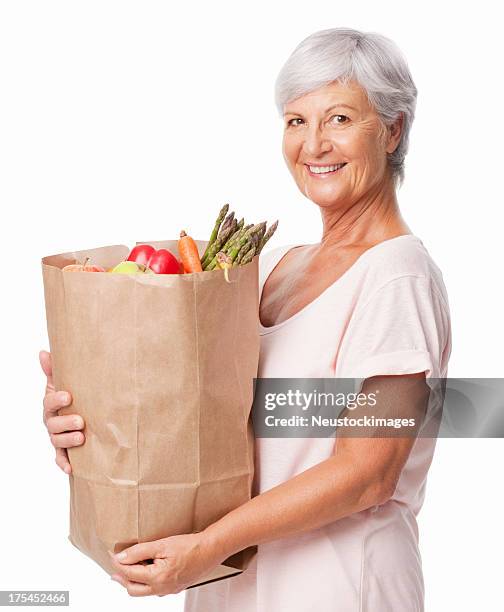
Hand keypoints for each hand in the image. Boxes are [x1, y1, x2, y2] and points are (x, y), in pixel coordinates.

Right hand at [40, 350, 84, 473]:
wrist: (80, 413)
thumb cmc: (72, 397)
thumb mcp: (63, 382)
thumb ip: (53, 369)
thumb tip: (44, 352)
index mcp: (51, 405)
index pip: (49, 402)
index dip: (56, 399)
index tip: (68, 396)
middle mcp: (52, 422)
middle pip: (53, 424)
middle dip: (66, 423)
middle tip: (81, 421)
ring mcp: (57, 436)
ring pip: (58, 441)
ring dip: (68, 441)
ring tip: (82, 437)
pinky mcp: (64, 450)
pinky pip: (61, 458)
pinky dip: (64, 463)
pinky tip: (71, 468)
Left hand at [108, 532, 222, 596]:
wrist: (211, 550)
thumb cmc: (190, 546)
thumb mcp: (162, 544)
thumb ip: (139, 552)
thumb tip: (121, 557)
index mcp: (157, 578)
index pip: (129, 573)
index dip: (118, 563)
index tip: (112, 555)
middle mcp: (162, 589)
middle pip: (133, 589)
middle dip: (122, 578)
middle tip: (116, 567)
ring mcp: (169, 590)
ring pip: (144, 591)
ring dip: (134, 581)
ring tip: (131, 567)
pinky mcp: (175, 588)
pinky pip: (155, 589)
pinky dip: (147, 581)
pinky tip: (149, 570)